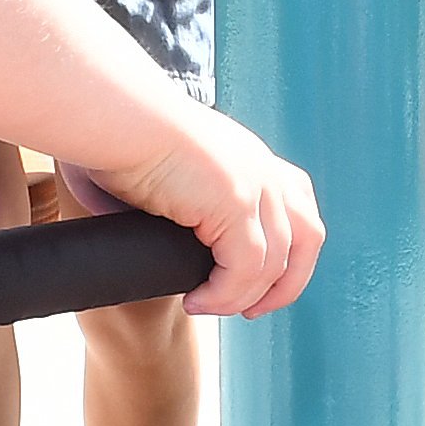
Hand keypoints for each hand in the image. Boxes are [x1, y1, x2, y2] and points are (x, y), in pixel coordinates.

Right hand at [88, 108, 322, 317]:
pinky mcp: (236, 203)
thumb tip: (139, 226)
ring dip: (242, 297)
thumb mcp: (167, 168)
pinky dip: (224, 295)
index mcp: (251, 156)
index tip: (260, 282)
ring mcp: (255, 185)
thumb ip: (174, 198)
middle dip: (287, 284)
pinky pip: (245, 269)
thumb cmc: (122, 135)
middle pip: (308, 238)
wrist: (116, 114)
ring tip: (206, 307)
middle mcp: (263, 168)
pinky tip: (196, 301)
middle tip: (252, 310)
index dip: (291, 250)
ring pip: (274, 264)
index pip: (299, 204)